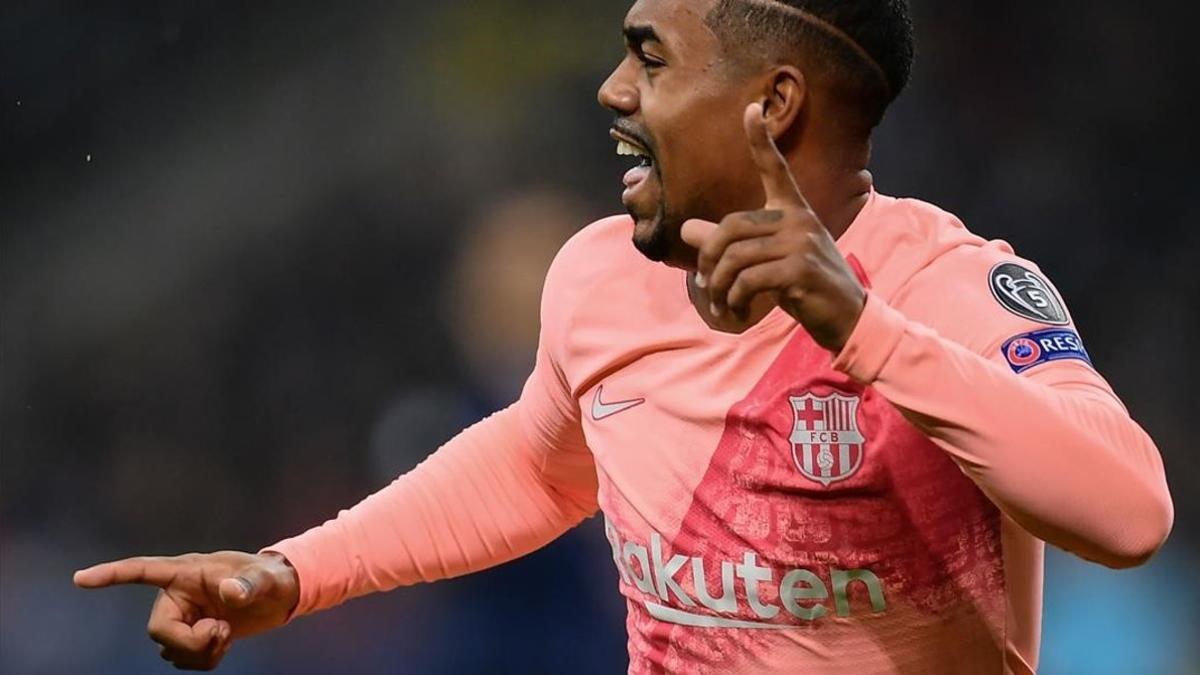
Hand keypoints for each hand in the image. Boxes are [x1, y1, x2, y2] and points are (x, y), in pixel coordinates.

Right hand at [74, 550, 299, 670]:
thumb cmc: (270, 578)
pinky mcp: (189, 635)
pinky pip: (182, 660)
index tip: (80, 579)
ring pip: (169, 650)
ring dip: (199, 653)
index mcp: (187, 571)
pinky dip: (204, 661)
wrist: (278, 595)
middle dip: (189, 643)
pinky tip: (221, 644)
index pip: (143, 571)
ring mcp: (182, 616)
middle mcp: (177, 594)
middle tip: (222, 633)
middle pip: (159, 630)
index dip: (112, 575)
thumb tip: (230, 592)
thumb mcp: (265, 580)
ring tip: (226, 633)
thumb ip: (248, 585)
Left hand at [681, 102, 865, 350]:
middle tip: (704, 285)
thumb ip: (728, 244)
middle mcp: (798, 219)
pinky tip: (737, 311)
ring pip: (735, 257)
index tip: (751, 109)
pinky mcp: (800, 269)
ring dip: (718, 287)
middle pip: (731, 226)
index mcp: (793, 211)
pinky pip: (748, 280)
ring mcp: (802, 242)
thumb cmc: (804, 286)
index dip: (761, 140)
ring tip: (720, 305)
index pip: (775, 169)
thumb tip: (687, 229)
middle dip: (708, 259)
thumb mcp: (767, 261)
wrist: (846, 317)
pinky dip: (734, 299)